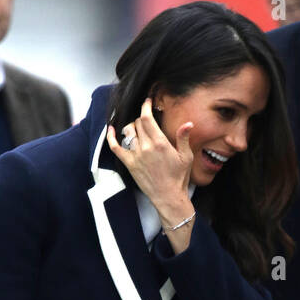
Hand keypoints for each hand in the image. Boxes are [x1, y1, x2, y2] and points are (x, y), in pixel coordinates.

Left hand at [107, 99, 193, 224]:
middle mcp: (146, 147)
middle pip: (137, 123)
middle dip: (142, 118)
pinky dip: (111, 137)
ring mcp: (136, 155)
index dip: (145, 106)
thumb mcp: (186, 157)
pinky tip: (111, 129)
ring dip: (132, 127)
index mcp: (160, 143)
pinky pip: (115, 148)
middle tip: (148, 121)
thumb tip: (188, 123)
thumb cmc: (179, 178)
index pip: (147, 117)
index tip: (147, 102)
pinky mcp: (129, 164)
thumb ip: (184, 138)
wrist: (168, 197)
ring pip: (128, 132)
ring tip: (138, 129)